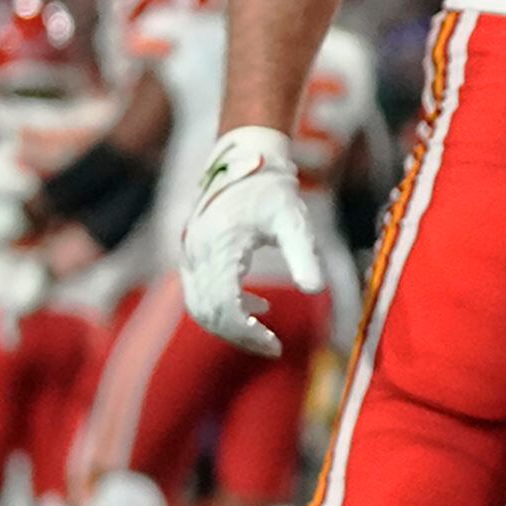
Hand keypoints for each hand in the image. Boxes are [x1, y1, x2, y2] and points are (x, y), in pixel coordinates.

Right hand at [178, 127, 319, 355]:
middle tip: (273, 348)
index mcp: (220, 246)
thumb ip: (304, 253)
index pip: (224, 307)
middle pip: (209, 313)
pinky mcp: (192, 252)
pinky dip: (223, 307)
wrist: (244, 157)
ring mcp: (189, 252)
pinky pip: (199, 291)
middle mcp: (197, 252)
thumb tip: (315, 290)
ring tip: (264, 335)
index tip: (275, 346)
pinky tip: (257, 307)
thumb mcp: (294, 220)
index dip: (248, 333)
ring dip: (230, 325)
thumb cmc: (273, 188)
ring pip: (200, 306)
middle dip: (240, 336)